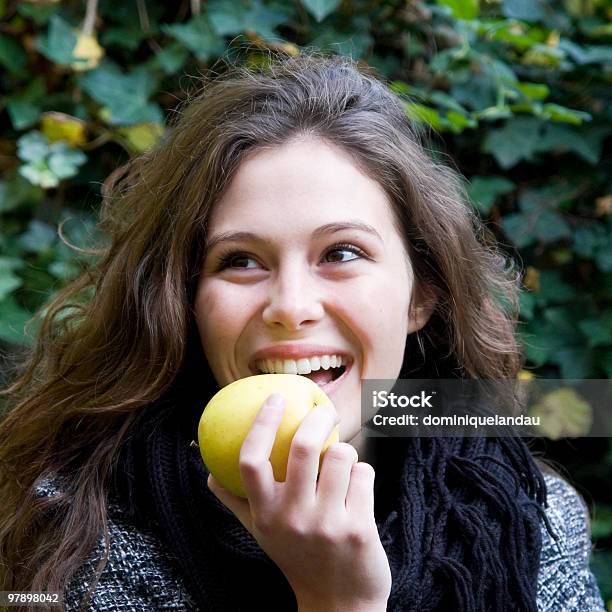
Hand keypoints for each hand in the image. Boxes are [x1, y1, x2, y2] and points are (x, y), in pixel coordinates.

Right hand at [206, 392, 391, 611]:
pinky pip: (364, 474)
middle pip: (303, 446)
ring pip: (340, 454)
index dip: (262, 423)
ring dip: (344, 451)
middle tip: (324, 409)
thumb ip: (235, 501)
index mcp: (264, 514)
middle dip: (318, 416)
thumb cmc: (297, 557)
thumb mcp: (261, 533)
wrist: (338, 604)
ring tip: (341, 463)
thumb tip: (208, 473)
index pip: (251, 460)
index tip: (275, 397)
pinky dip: (362, 474)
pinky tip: (358, 490)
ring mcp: (327, 524)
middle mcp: (292, 518)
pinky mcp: (359, 528)